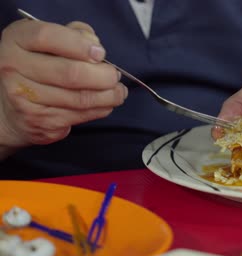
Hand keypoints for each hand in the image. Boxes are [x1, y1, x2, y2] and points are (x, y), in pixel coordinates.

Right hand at [0, 19, 125, 147]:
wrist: (10, 107)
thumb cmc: (39, 67)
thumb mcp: (50, 42)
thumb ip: (73, 34)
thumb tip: (95, 45)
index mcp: (17, 40)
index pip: (48, 37)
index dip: (79, 45)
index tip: (100, 53)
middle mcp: (14, 68)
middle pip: (70, 73)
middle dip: (103, 76)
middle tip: (115, 76)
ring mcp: (25, 97)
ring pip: (80, 98)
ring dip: (108, 96)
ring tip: (118, 91)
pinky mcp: (40, 121)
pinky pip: (80, 115)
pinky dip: (101, 109)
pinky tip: (107, 103)